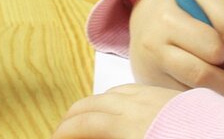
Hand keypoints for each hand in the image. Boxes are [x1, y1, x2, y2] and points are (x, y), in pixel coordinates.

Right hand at [53, 84, 179, 138]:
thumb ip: (109, 138)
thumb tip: (88, 136)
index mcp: (127, 127)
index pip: (84, 124)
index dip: (65, 131)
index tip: (55, 138)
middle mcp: (135, 107)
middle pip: (92, 104)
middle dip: (72, 116)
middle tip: (64, 129)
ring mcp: (152, 98)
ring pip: (111, 93)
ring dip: (93, 104)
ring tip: (86, 116)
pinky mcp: (168, 96)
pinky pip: (133, 89)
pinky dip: (116, 96)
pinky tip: (117, 104)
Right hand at [129, 0, 223, 97]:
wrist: (144, 21)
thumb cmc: (181, 9)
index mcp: (167, 19)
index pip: (213, 45)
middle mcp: (153, 47)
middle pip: (203, 75)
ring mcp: (150, 70)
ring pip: (197, 93)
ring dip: (218, 89)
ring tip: (217, 76)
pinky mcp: (153, 89)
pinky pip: (189, 100)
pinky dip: (203, 95)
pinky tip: (199, 81)